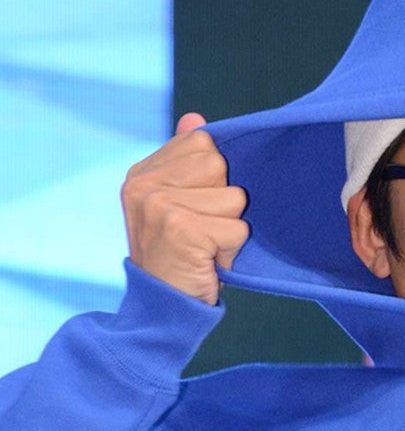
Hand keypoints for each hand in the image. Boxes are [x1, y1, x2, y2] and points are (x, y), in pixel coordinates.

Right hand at [121, 112, 247, 304]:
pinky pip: (237, 227)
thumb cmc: (177, 258)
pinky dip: (232, 249)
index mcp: (142, 173)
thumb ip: (184, 163)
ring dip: (230, 227)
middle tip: (202, 231)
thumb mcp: (176, 206)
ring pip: (233, 197)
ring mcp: (158, 204)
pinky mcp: (180, 228)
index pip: (202, 142)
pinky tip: (208, 261)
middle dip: (224, 202)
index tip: (195, 210)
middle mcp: (144, 184)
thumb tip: (196, 119)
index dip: (213, 179)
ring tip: (205, 247)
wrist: (161, 310)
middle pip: (219, 165)